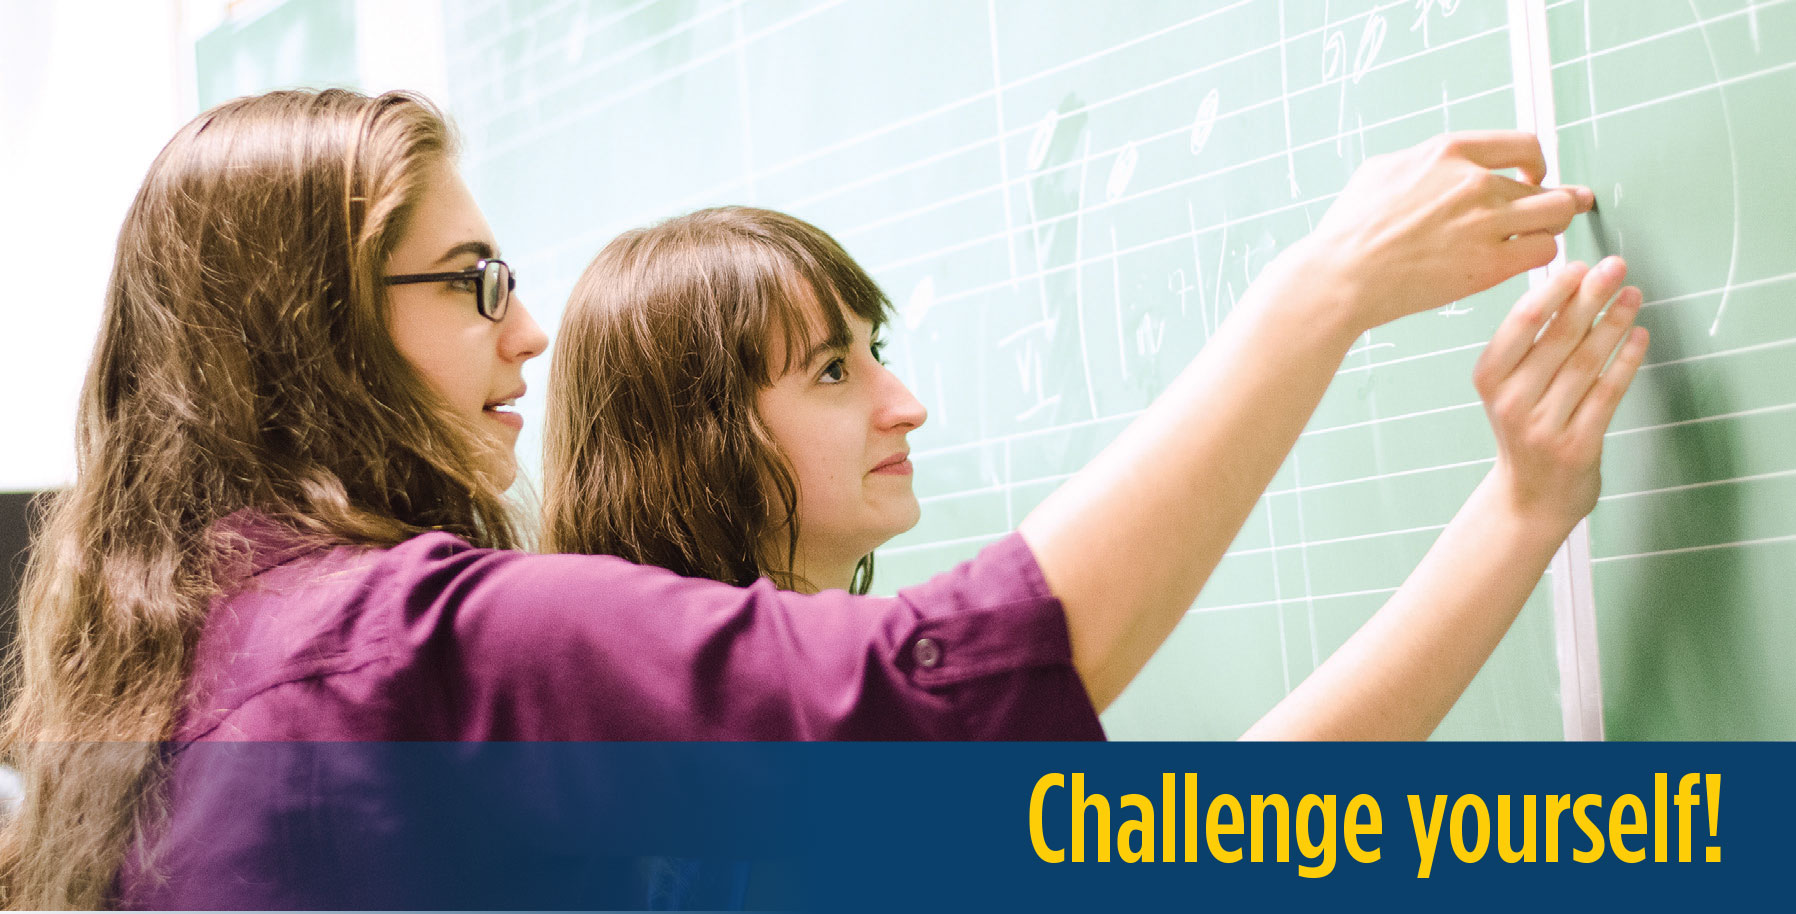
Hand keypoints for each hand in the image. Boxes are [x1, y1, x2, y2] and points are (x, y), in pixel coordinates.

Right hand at [1303, 131, 1595, 331]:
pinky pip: (1543, 252)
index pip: (1523, 145)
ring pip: (1556, 216)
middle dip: (1557, 200)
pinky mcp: (1490, 263)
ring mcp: (1486, 222)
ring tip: (1543, 237)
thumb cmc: (1350, 230)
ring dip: (1553, 227)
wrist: (1341, 274)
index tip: (1533, 177)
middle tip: (1560, 211)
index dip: (1536, 163)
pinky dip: (1539, 257)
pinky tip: (1525, 262)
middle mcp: (1475, 182)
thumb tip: (1437, 166)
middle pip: (1547, 185)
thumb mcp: (1381, 171)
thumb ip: (1422, 164)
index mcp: (1450, 153)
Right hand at [1473, 256, 1648, 529]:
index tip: (1578, 266)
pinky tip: (1639, 336)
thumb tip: (1568, 286)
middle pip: (1558, 338)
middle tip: (1614, 267)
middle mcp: (1512, 402)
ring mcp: (1544, 426)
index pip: (1521, 324)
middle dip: (1590, 297)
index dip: (1553, 292)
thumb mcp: (1509, 387)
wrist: (1529, 497)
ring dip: (1614, 323)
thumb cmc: (1524, 429)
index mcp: (1489, 380)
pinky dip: (1626, 361)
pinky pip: (1608, 393)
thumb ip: (1531, 344)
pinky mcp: (1578, 446)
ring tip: (1633, 295)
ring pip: (1586, 362)